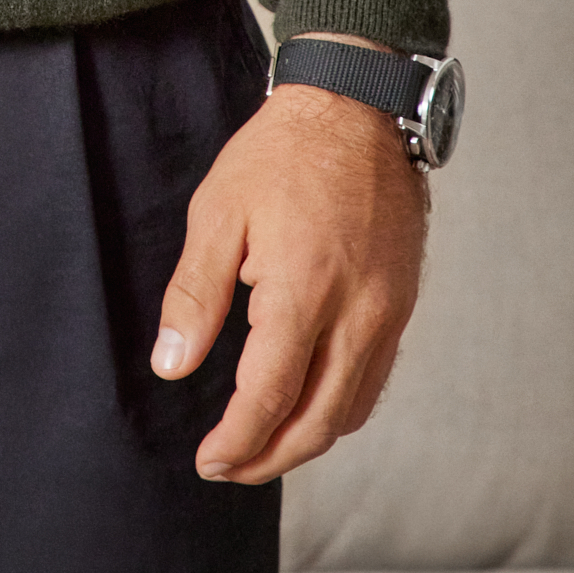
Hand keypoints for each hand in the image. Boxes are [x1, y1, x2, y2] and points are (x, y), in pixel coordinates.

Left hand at [150, 46, 427, 483]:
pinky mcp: (402, 303)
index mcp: (303, 290)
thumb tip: (171, 365)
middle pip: (318, 422)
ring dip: (308, 440)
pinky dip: (341, 408)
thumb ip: (194, 294)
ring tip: (263, 445)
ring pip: (353, 410)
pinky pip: (374, 379)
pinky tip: (308, 404)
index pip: (269, 397)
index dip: (236, 441)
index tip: (208, 461)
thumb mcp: (218, 211)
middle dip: (271, 458)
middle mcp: (356, 312)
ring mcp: (387, 311)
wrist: (356, 105)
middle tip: (229, 467)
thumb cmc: (281, 153)